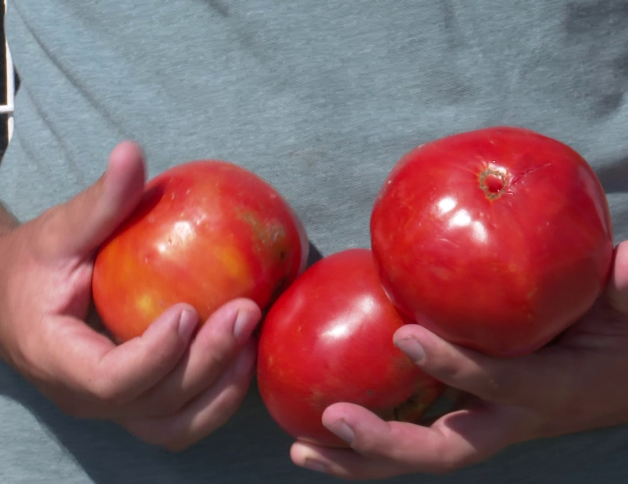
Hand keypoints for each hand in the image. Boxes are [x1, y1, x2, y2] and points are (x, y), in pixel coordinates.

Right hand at [0, 142, 260, 450]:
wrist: (14, 305)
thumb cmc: (36, 266)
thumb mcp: (59, 232)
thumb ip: (98, 201)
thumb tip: (131, 151)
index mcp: (57, 357)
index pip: (108, 378)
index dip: (153, 354)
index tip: (187, 310)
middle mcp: (85, 397)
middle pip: (154, 403)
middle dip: (207, 363)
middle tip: (246, 312)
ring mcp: (115, 409)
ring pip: (175, 426)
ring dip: (221, 392)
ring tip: (254, 340)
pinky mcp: (139, 406)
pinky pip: (184, 419)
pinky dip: (219, 398)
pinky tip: (246, 354)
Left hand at [290, 240, 627, 478]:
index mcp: (556, 389)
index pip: (497, 381)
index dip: (453, 363)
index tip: (403, 331)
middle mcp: (519, 418)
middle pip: (445, 451)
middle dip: (385, 445)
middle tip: (327, 423)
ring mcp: (498, 421)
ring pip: (425, 454)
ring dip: (364, 458)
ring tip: (301, 448)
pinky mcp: (484, 412)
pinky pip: (425, 429)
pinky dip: (378, 433)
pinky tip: (330, 418)